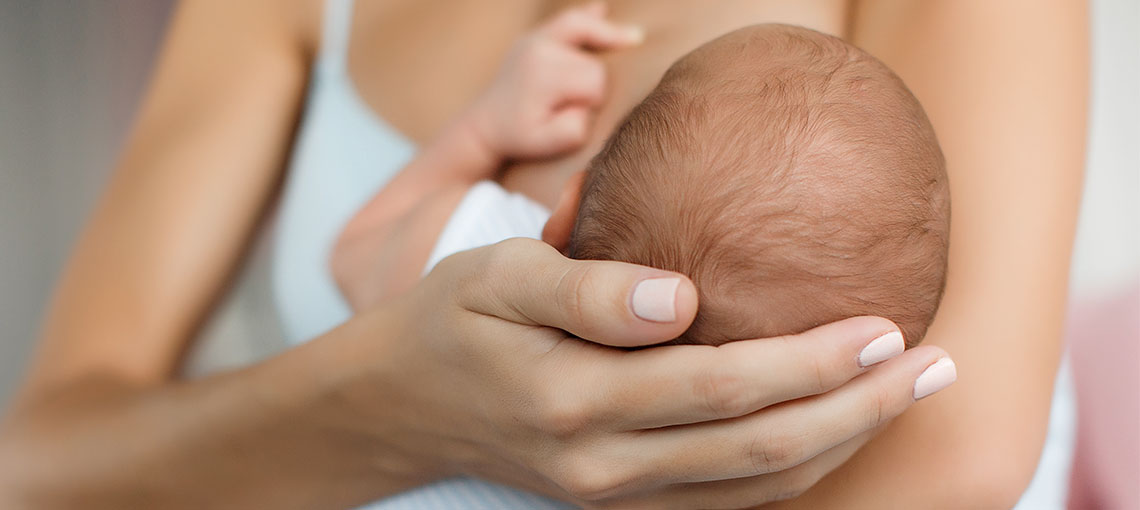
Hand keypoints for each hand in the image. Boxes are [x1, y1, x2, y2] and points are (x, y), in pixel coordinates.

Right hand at [348, 238, 955, 508]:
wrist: (401, 406)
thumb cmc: (451, 321)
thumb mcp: (496, 275)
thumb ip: (587, 289)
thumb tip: (682, 298)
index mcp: (575, 398)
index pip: (719, 388)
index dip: (809, 364)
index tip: (885, 329)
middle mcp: (604, 464)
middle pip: (757, 451)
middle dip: (856, 411)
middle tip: (935, 365)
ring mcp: (613, 494)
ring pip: (753, 490)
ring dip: (840, 446)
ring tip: (906, 397)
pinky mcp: (619, 502)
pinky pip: (725, 502)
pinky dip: (792, 473)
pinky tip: (835, 434)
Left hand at [462, 2, 641, 160]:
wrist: (485, 126)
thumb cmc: (520, 137)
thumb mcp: (547, 143)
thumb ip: (574, 129)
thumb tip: (587, 103)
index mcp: (543, 75)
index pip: (596, 81)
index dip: (594, 100)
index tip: (576, 115)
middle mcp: (538, 48)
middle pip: (594, 59)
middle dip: (594, 82)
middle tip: (571, 103)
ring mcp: (534, 38)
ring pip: (586, 30)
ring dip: (605, 39)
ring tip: (635, 38)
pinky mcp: (533, 37)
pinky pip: (566, 19)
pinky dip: (587, 16)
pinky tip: (602, 9)